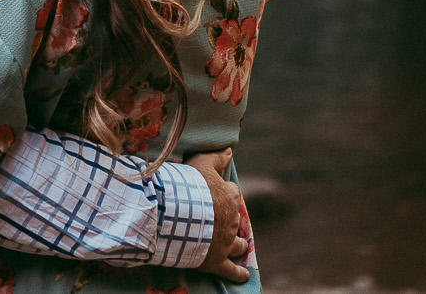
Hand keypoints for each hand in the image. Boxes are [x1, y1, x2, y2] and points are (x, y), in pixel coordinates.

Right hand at [185, 148, 251, 282]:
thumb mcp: (201, 163)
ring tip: (241, 246)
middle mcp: (232, 220)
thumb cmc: (190, 187)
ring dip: (240, 244)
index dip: (225, 193)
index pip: (232, 193)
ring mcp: (226, 242)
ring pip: (238, 244)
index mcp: (230, 197)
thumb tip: (230, 149)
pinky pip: (231, 270)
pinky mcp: (217, 261)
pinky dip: (239, 274)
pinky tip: (245, 276)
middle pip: (236, 219)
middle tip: (223, 220)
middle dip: (232, 220)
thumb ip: (217, 157)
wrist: (180, 214)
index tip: (217, 194)